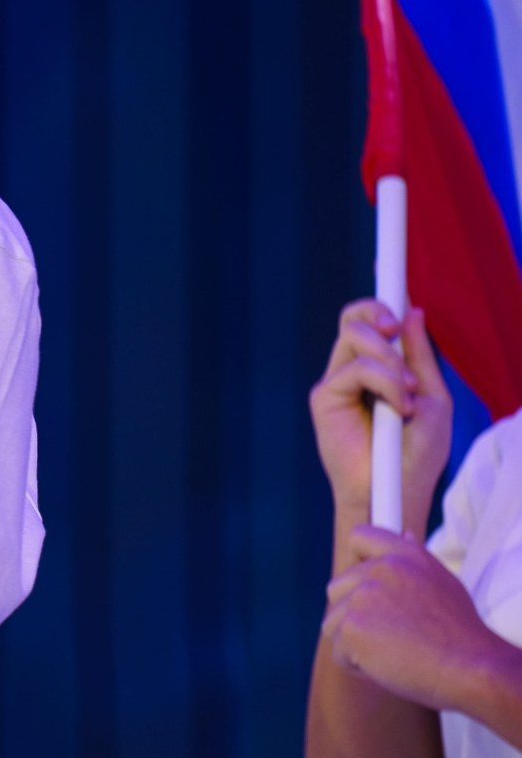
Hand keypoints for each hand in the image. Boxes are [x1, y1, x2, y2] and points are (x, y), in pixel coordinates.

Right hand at [309, 300, 451, 536]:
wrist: (400, 490)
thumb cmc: (418, 454)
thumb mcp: (432, 396)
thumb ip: (419, 356)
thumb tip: (413, 310)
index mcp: (381, 369)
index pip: (374, 321)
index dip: (379, 296)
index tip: (388, 268)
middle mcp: (355, 371)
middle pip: (355, 316)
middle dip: (380, 311)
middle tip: (397, 328)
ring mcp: (338, 384)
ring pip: (354, 336)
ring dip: (389, 360)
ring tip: (405, 393)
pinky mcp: (325, 399)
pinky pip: (354, 369)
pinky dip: (384, 383)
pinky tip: (396, 407)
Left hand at [323, 524, 506, 717]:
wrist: (470, 666)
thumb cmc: (459, 632)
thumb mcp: (442, 581)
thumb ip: (414, 558)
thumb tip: (404, 535)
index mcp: (404, 555)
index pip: (360, 537)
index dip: (356, 563)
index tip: (368, 588)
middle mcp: (381, 569)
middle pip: (336, 588)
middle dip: (353, 614)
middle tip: (389, 634)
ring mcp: (363, 597)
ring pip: (332, 623)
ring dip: (354, 643)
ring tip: (392, 651)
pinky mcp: (352, 628)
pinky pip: (337, 651)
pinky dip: (356, 665)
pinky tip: (387, 665)